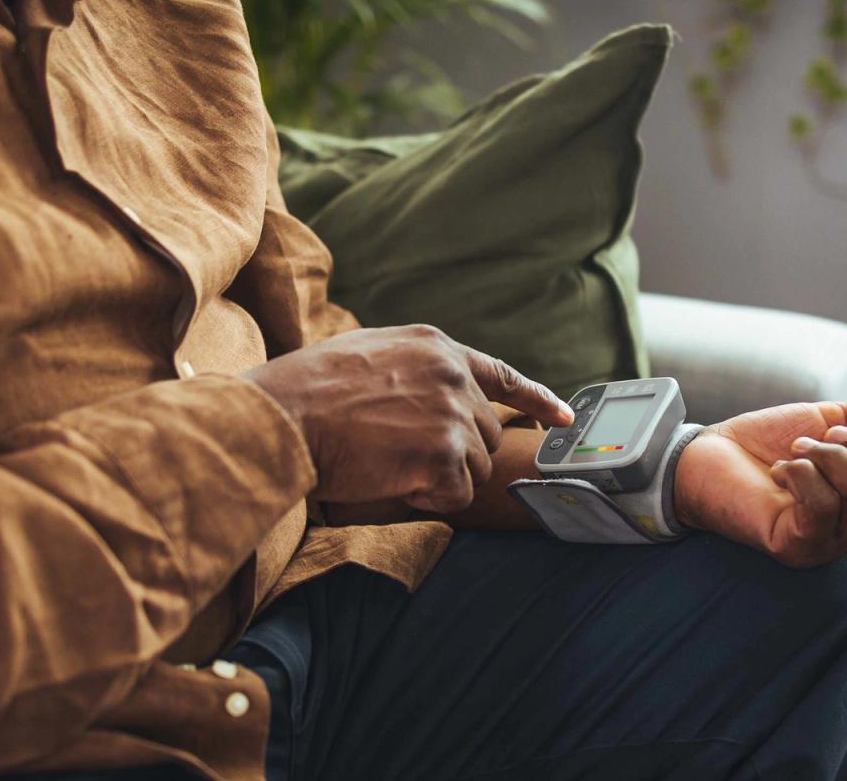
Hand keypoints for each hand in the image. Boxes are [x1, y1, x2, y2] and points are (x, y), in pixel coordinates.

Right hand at [245, 325, 573, 512]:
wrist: (283, 416)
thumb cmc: (307, 392)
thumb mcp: (368, 354)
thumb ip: (414, 369)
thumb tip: (435, 396)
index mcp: (436, 347)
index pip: (502, 375)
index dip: (536, 399)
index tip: (563, 418)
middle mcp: (453, 375)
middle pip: (485, 434)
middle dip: (454, 455)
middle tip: (402, 457)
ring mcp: (452, 413)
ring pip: (475, 468)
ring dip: (439, 478)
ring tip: (387, 463)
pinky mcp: (444, 454)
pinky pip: (457, 495)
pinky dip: (429, 498)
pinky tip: (392, 479)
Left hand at [673, 401, 846, 567]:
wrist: (708, 454)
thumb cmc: (769, 441)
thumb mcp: (833, 418)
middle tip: (833, 433)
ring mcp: (830, 543)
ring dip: (837, 458)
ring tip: (801, 449)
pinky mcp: (796, 547)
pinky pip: (825, 509)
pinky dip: (805, 473)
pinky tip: (781, 469)